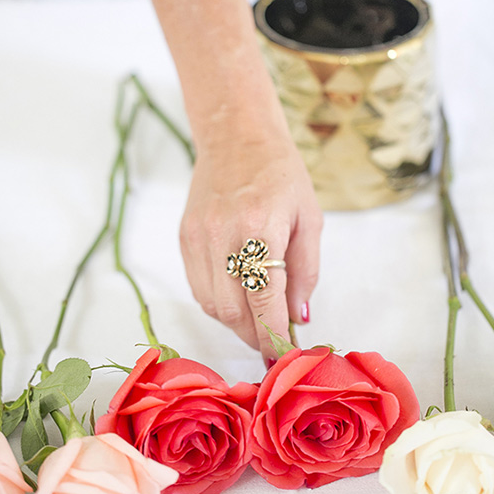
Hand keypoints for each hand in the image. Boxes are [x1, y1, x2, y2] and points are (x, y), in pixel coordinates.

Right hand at [180, 132, 322, 363]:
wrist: (236, 136)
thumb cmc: (281, 173)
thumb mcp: (309, 218)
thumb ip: (306, 271)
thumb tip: (299, 317)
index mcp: (260, 227)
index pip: (265, 300)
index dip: (275, 336)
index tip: (285, 357)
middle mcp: (222, 235)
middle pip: (234, 311)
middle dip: (256, 338)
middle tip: (275, 347)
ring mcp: (197, 237)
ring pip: (212, 306)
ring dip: (237, 325)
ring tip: (258, 324)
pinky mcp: (185, 238)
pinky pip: (199, 288)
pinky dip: (219, 304)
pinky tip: (238, 299)